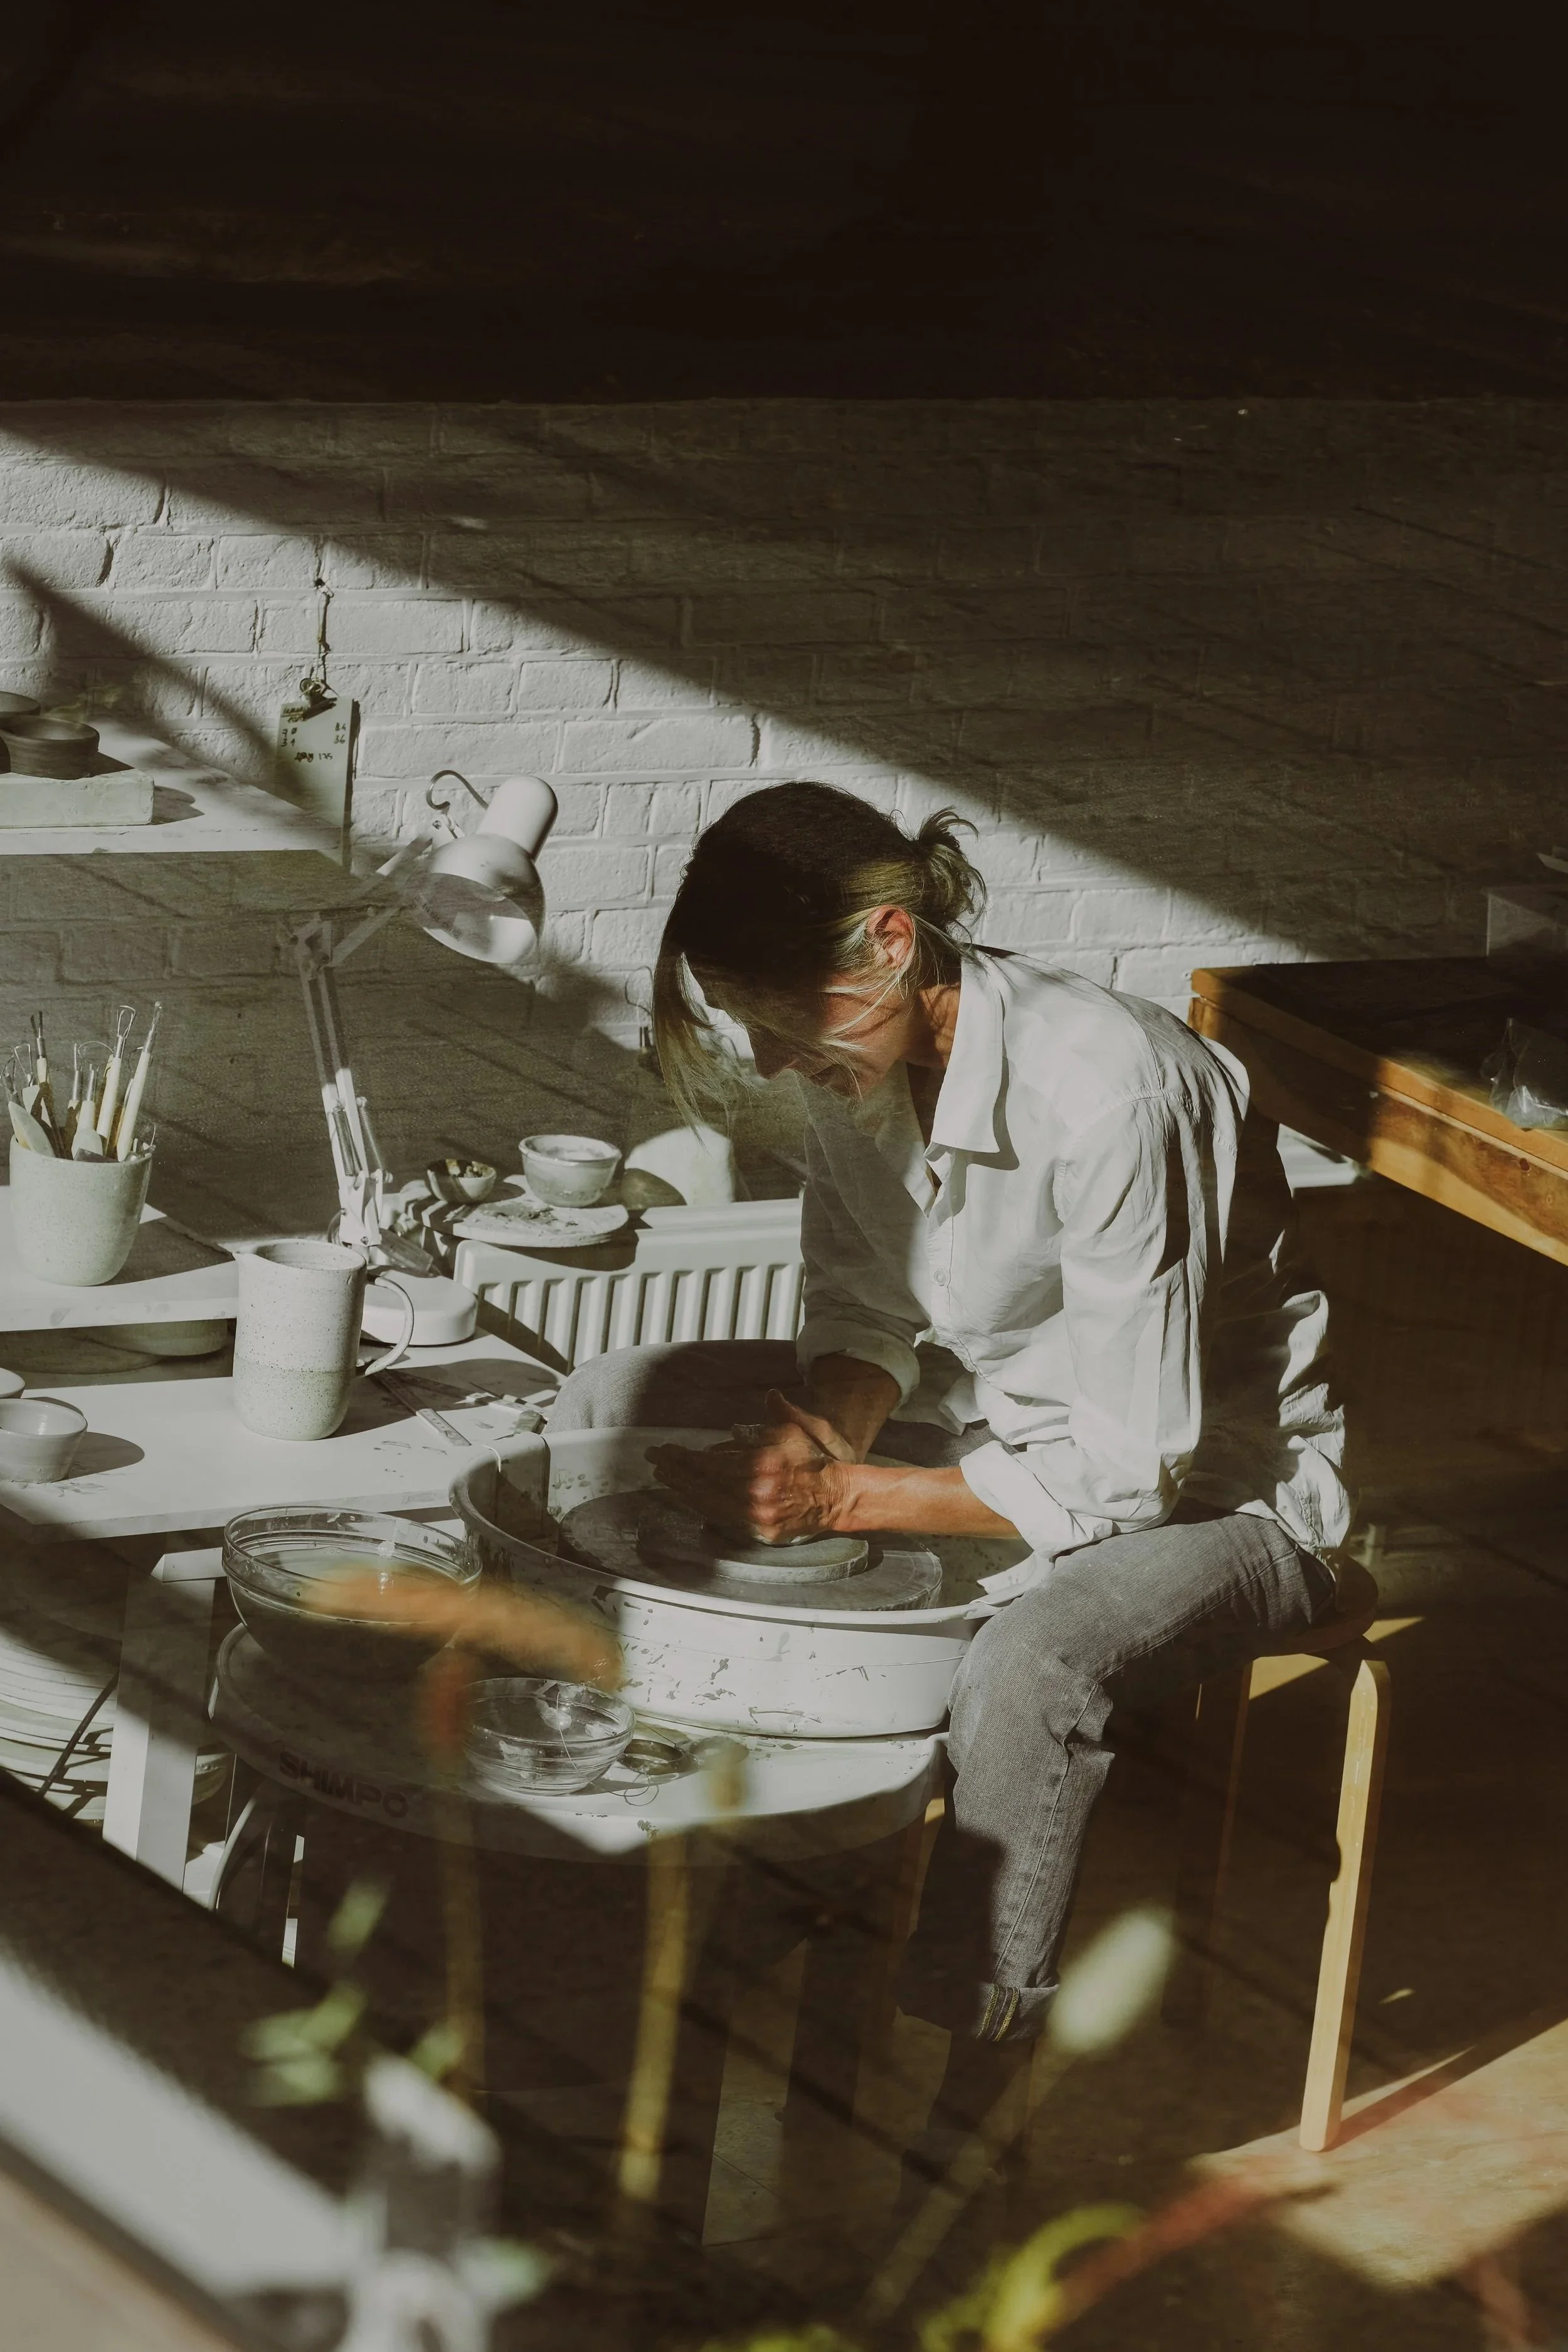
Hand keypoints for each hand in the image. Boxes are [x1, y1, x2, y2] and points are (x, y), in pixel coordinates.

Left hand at [646, 1390, 857, 1542]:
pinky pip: (723, 1520)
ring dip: (683, 1490)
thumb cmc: (810, 1460)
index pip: (710, 1462)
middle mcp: (756, 1492)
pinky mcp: (760, 1531)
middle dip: (674, 1472)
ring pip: (709, 1504)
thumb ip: (768, 1420)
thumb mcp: (791, 1432)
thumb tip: (756, 1406)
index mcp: (761, 1465)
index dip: (683, 1457)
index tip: (664, 1450)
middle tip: (654, 1461)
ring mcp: (757, 1515)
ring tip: (664, 1478)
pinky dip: (702, 1507)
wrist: (834, 1496)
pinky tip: (689, 1498)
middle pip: (703, 1483)